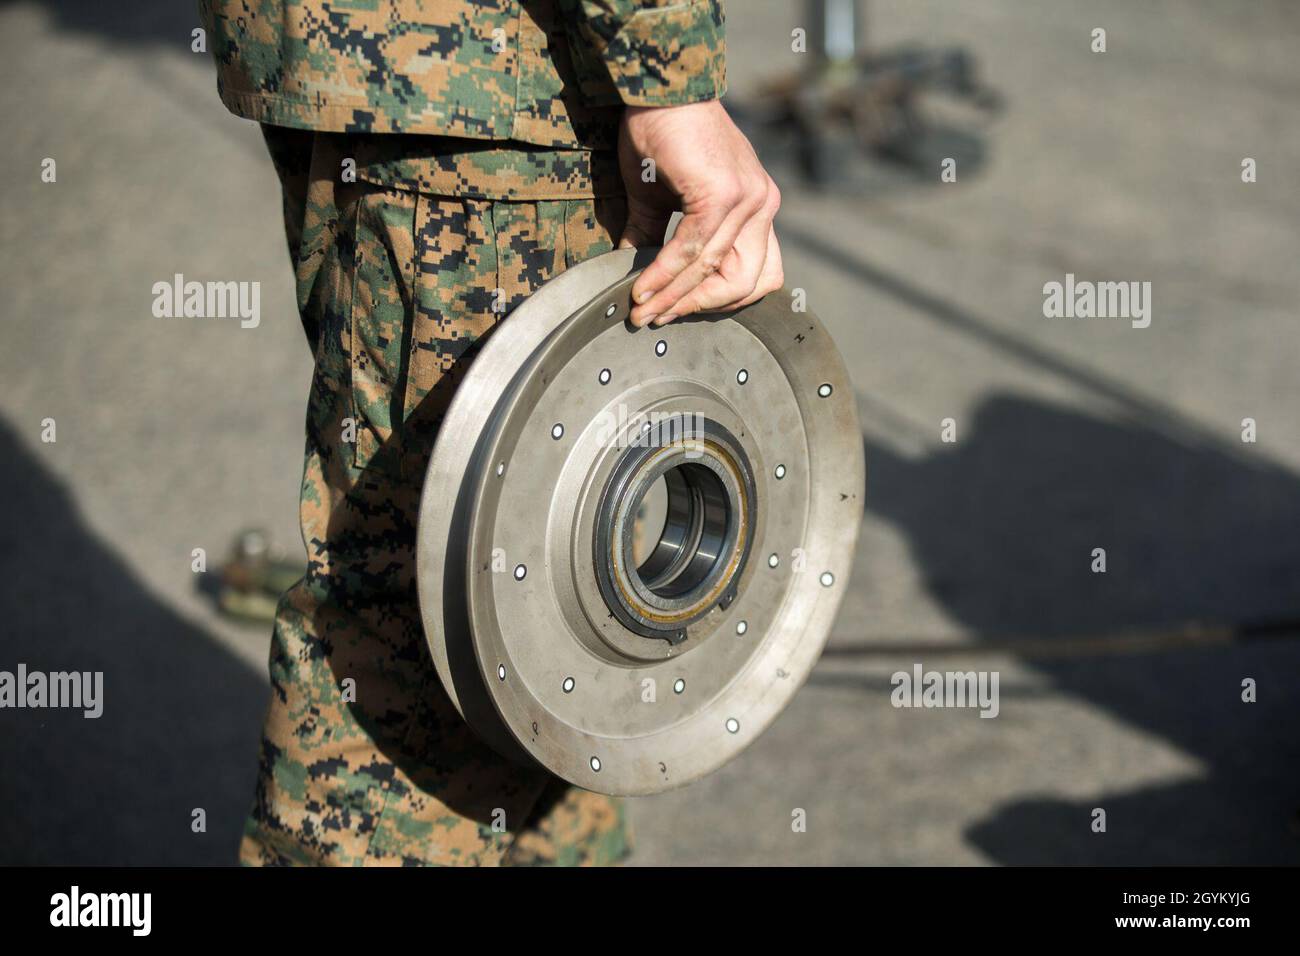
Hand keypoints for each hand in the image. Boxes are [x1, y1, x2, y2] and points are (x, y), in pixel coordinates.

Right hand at [617, 100, 783, 326]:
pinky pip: (692, 250)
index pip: (756, 275)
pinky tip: (641, 287)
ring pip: (716, 272)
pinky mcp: (723, 195)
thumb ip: (658, 241)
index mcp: (759, 207)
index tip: (678, 311)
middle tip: (660, 317)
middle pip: (746, 284)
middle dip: (699, 308)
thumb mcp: (663, 198)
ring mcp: (749, 200)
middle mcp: (763, 205)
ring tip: (643, 310)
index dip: (718, 302)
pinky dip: (664, 274)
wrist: (660, 89)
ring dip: (675, 298)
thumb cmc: (662, 135)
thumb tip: (640, 282)